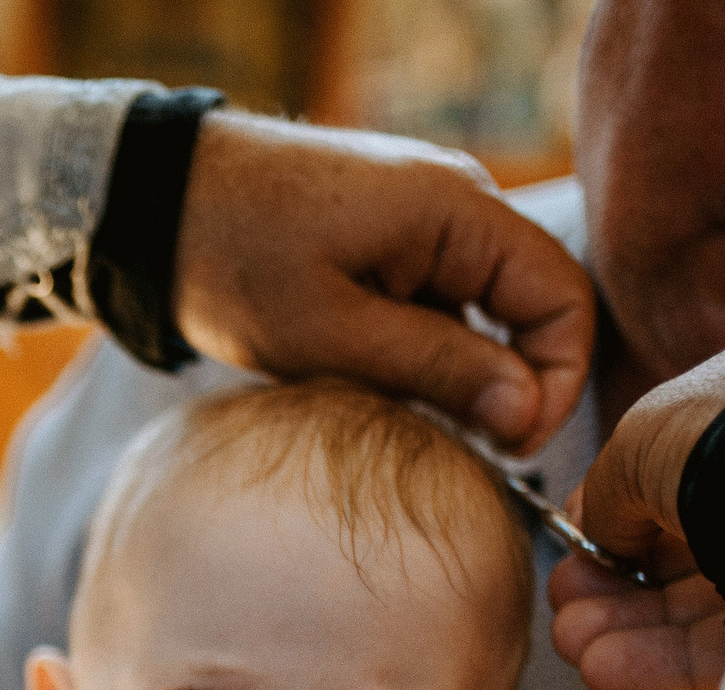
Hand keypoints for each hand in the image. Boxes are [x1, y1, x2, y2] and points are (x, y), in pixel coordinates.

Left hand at [173, 113, 593, 454]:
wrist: (161, 203)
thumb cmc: (235, 258)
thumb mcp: (332, 332)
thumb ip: (436, 368)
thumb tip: (526, 411)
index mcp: (459, 210)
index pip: (563, 297)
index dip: (556, 379)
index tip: (513, 445)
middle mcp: (459, 207)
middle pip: (533, 307)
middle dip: (512, 385)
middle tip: (472, 452)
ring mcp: (428, 224)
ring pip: (486, 316)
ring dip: (464, 376)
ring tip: (415, 423)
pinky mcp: (395, 246)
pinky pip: (442, 308)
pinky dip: (428, 356)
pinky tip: (384, 392)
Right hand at [555, 303, 724, 689]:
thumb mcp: (641, 435)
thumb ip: (609, 490)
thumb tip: (604, 540)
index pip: (688, 459)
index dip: (622, 506)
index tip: (579, 544)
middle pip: (694, 535)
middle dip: (621, 581)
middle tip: (568, 608)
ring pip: (714, 592)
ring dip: (634, 625)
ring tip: (575, 647)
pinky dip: (673, 656)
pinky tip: (609, 669)